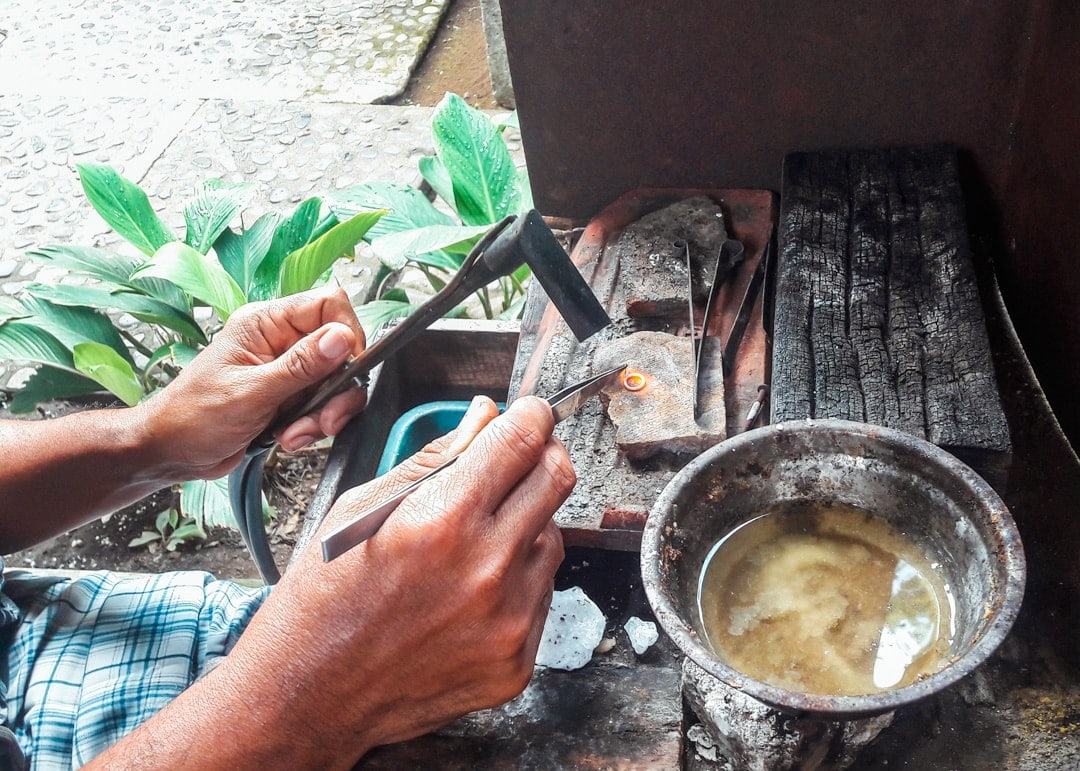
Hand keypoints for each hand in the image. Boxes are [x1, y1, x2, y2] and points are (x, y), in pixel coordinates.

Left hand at [139, 287, 366, 480]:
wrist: (172, 452)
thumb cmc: (193, 416)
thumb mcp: (251, 392)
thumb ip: (301, 366)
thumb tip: (342, 338)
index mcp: (266, 324)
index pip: (327, 306)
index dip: (346, 334)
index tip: (346, 368)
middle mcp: (281, 342)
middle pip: (340, 351)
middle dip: (337, 391)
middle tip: (325, 419)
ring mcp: (287, 371)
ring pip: (335, 384)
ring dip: (323, 415)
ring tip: (296, 434)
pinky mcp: (291, 397)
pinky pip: (323, 406)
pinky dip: (313, 426)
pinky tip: (290, 437)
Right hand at [212, 395, 571, 763]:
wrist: (308, 696)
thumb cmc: (323, 603)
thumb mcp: (363, 508)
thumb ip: (435, 458)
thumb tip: (482, 419)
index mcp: (443, 520)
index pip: (522, 440)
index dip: (530, 416)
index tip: (529, 413)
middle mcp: (486, 569)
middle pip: (556, 479)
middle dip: (541, 455)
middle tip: (517, 458)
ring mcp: (508, 621)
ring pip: (553, 537)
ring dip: (527, 521)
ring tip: (476, 537)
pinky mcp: (516, 661)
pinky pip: (541, 594)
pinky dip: (519, 577)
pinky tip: (474, 585)